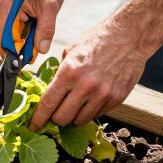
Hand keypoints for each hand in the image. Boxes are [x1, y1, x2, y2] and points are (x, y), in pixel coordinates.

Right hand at [0, 0, 64, 60]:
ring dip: (23, 38)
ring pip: (7, 37)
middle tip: (40, 39)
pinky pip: (8, 30)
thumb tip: (42, 50)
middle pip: (5, 41)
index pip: (2, 42)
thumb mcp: (51, 6)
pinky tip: (31, 20)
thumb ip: (46, 29)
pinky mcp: (0, 12)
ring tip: (37, 22)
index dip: (14, 56)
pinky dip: (21, 31)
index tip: (30, 61)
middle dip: (23, 46)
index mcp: (5, 5)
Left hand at [29, 21, 144, 130]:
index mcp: (69, 72)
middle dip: (56, 118)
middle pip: (62, 118)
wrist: (128, 37)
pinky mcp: (116, 99)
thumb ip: (59, 73)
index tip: (33, 126)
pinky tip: (91, 98)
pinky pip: (97, 115)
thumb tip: (49, 93)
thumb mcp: (71, 51)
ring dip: (74, 116)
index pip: (48, 103)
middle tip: (56, 112)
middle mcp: (85, 86)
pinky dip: (90, 111)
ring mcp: (102, 94)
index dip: (38, 118)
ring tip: (76, 104)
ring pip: (79, 120)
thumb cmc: (96, 41)